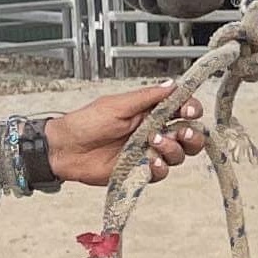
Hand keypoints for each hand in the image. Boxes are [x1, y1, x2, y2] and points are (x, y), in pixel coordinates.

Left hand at [45, 85, 207, 185]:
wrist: (65, 149)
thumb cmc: (85, 123)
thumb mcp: (117, 104)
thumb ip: (148, 97)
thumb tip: (172, 85)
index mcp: (150, 112)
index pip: (183, 110)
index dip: (191, 110)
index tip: (188, 111)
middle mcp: (154, 132)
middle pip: (190, 135)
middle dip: (191, 134)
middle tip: (181, 131)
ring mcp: (149, 152)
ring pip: (180, 155)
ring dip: (172, 148)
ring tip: (154, 142)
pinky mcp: (142, 171)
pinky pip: (163, 173)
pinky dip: (160, 167)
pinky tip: (150, 161)